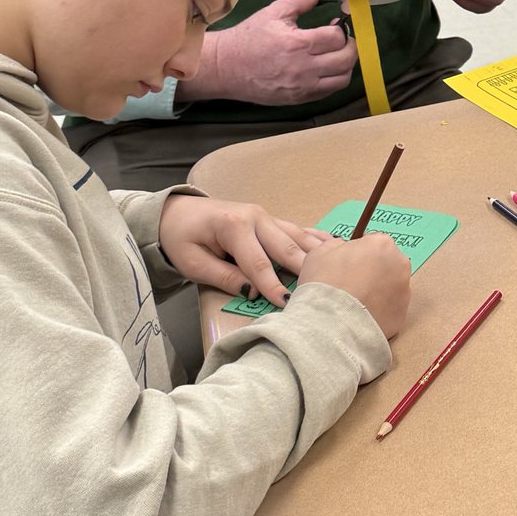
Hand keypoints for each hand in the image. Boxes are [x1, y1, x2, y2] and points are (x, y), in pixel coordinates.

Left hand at [158, 194, 329, 307]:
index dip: (272, 285)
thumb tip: (251, 292)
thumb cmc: (182, 238)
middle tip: (324, 288)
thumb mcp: (193, 262)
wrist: (177, 212)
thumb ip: (223, 276)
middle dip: (305, 269)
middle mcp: (256, 217)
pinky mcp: (270, 220)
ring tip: (339, 265)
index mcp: (234, 226)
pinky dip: (315, 238)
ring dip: (316, 252)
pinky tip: (335, 244)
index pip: (258, 263)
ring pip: (297, 236)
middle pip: (286, 247)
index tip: (287, 303)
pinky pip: (296, 230)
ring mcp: (266, 216)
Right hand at [178, 0, 356, 104]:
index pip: (337, 37)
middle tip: (342, 37)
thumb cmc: (250, 37)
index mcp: (298, 44)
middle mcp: (303, 69)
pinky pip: (329, 92)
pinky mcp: (299, 100)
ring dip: (345, 64)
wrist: (225, 67)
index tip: (337, 22)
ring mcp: (302, 87)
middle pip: (346, 60)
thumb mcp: (275, 11)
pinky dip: (334, 79)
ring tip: (336, 53)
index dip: (342, 27)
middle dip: (350, 45)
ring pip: (342, 79)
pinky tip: (326, 67)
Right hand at [297, 234, 410, 338]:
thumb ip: (337, 245)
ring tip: (354, 302)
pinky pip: (389, 308)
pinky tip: (360, 315)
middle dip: (372, 270)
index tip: (348, 263)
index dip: (359, 252)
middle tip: (351, 283)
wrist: (330, 323)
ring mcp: (404, 291)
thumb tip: (343, 249)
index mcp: (382, 244)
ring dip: (377, 290)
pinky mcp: (401, 315)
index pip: (373, 242)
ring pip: (390, 286)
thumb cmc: (324, 283)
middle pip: (386, 263)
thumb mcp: (320, 252)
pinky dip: (379, 310)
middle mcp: (399, 264)